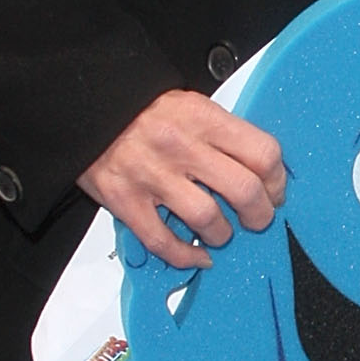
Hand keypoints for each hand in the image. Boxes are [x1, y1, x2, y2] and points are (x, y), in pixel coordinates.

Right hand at [79, 89, 285, 267]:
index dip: (277, 180)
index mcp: (201, 118)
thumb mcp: (187, 104)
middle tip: (257, 219)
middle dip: (260, 214)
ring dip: (221, 233)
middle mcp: (180, 146)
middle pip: (244, 190)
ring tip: (220, 232)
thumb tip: (256, 165)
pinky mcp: (125, 200)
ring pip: (208, 219)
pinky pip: (163, 241)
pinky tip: (195, 255)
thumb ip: (220, 132)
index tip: (275, 190)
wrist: (82, 106)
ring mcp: (152, 175)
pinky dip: (185, 256)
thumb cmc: (138, 108)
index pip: (262, 153)